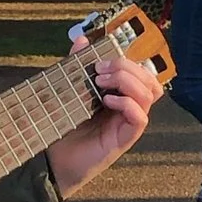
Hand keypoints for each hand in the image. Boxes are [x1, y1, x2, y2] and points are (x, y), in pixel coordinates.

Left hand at [49, 48, 158, 195]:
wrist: (52, 161)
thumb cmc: (62, 128)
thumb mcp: (68, 90)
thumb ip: (77, 66)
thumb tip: (82, 40)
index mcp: (119, 96)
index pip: (141, 73)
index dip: (127, 61)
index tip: (99, 59)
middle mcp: (128, 109)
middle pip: (150, 81)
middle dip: (128, 68)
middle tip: (101, 70)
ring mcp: (127, 125)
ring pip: (150, 96)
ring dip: (128, 82)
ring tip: (102, 84)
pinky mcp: (123, 140)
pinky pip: (140, 119)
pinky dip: (128, 104)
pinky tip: (107, 102)